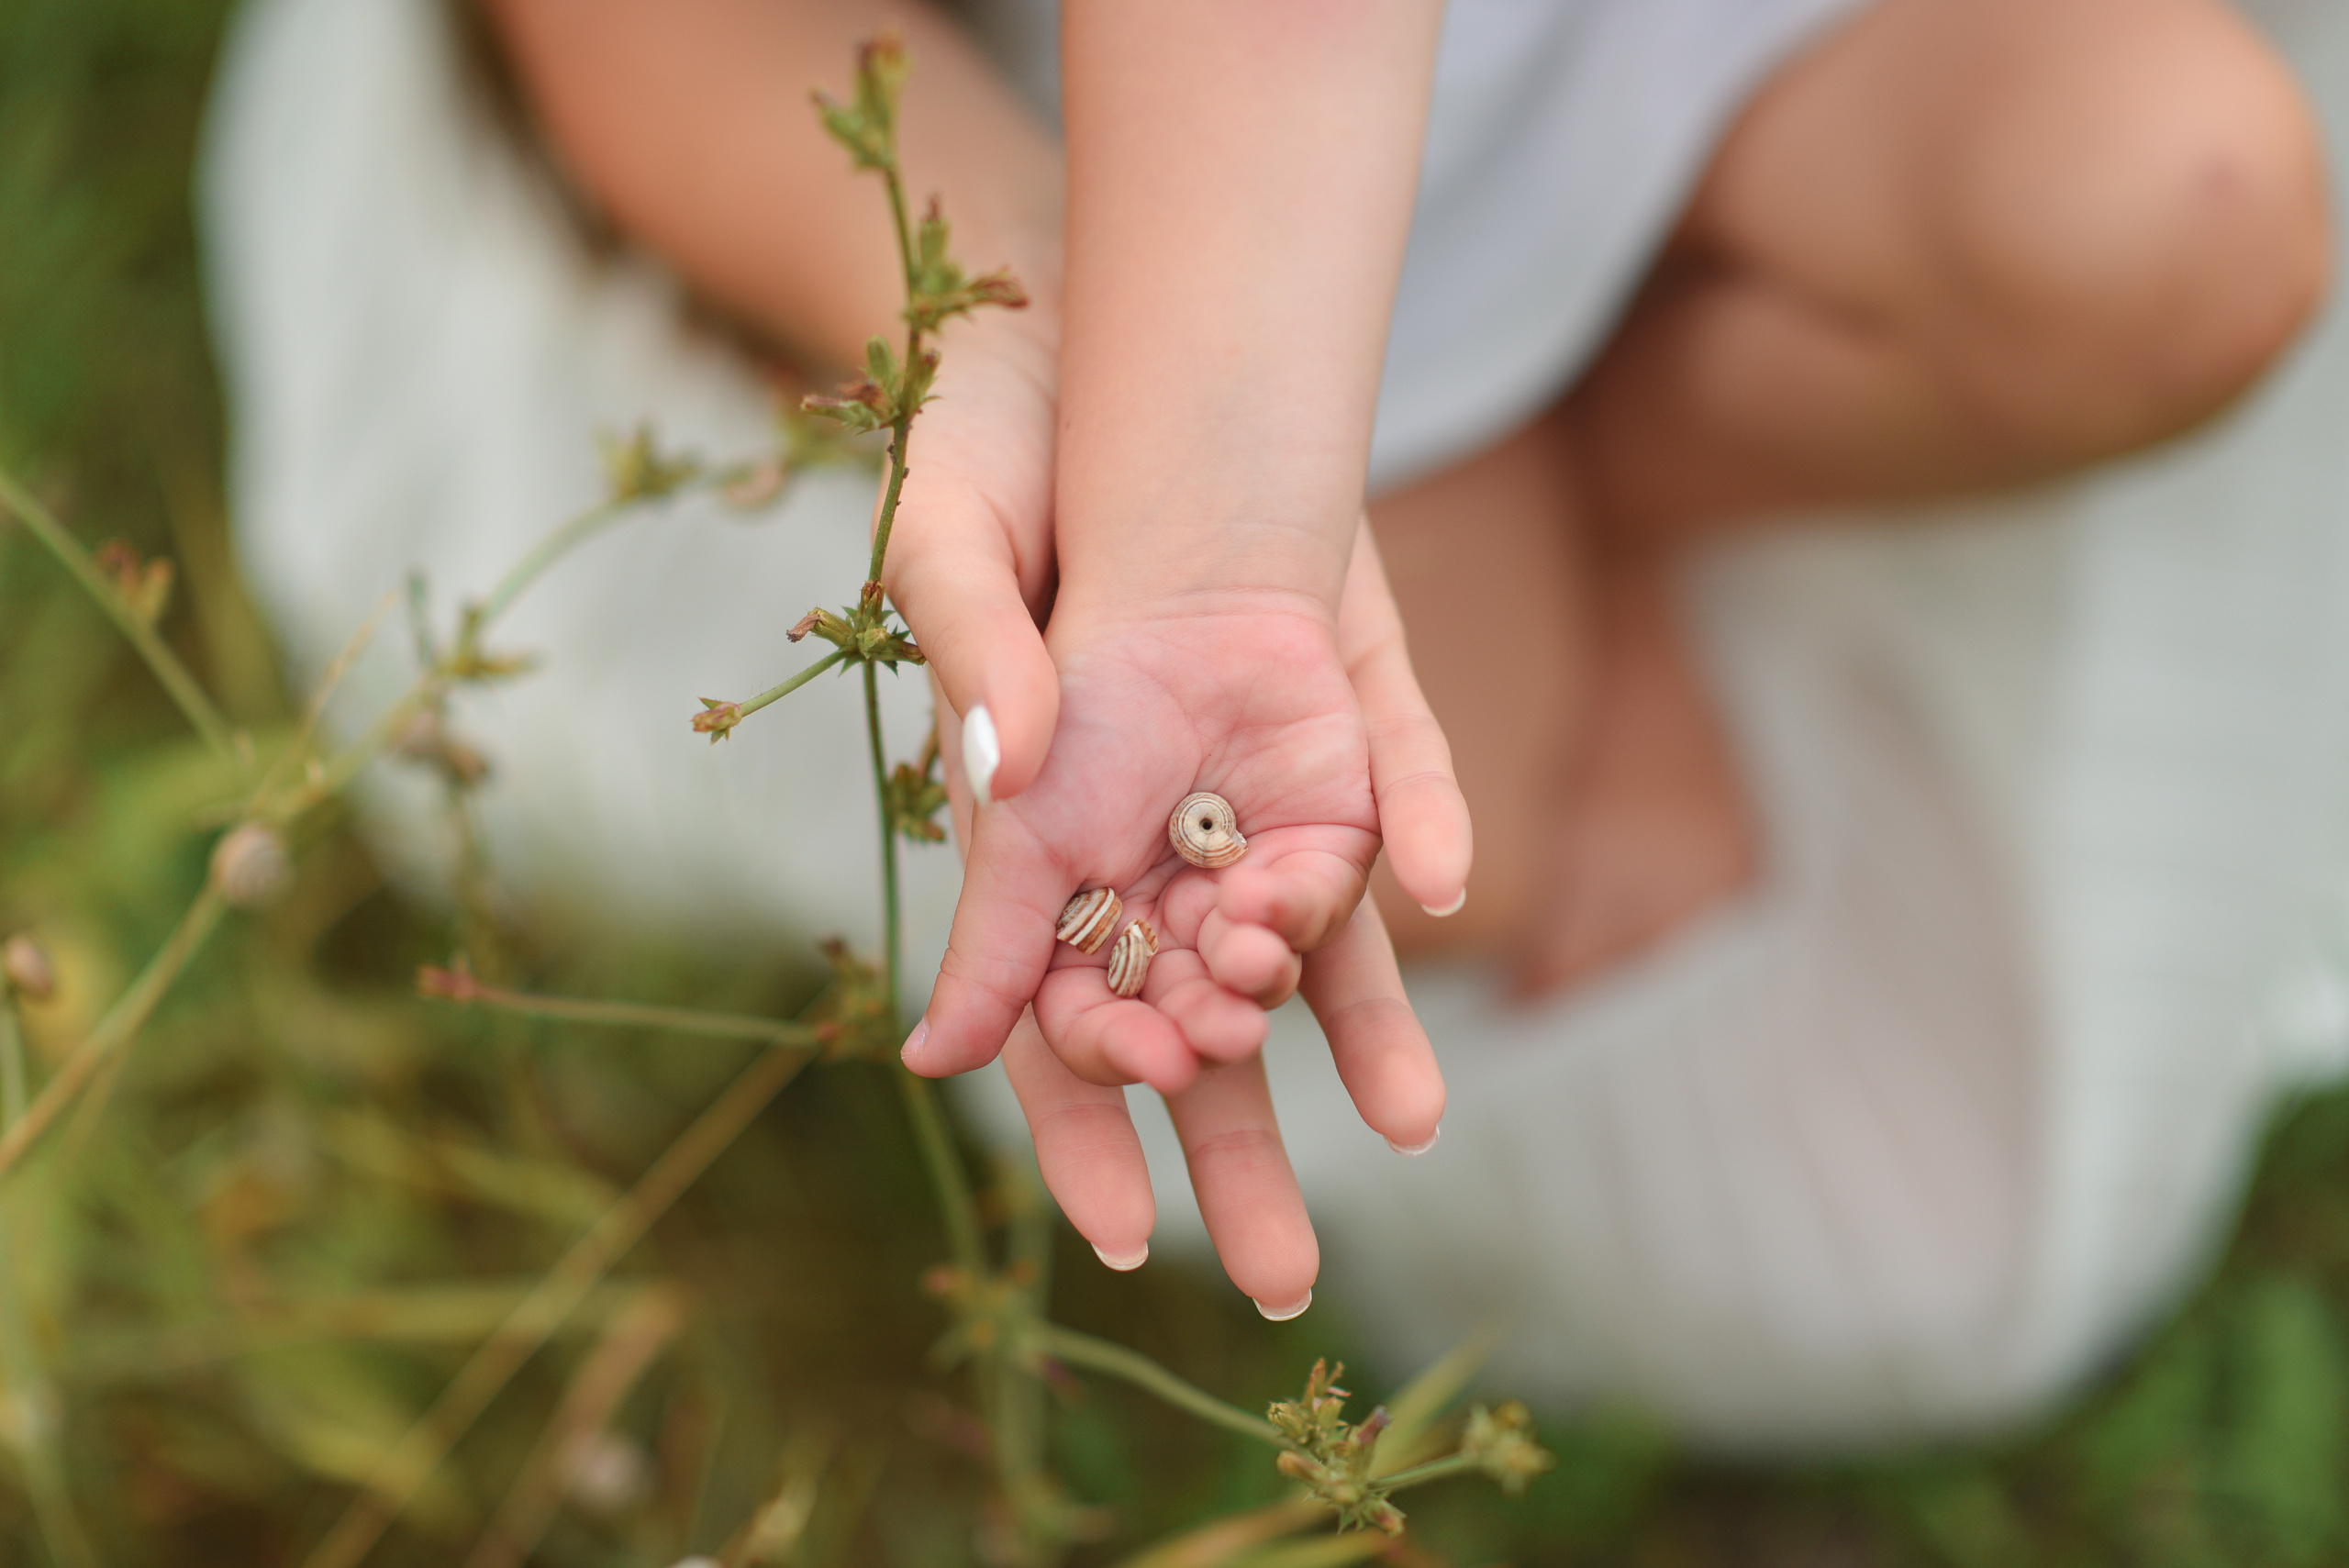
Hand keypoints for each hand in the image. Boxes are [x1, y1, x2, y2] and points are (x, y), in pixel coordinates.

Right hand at [921, 522, 1468, 1309]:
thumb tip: (935, 1056)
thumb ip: (977, 890)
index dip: (1088, 1146)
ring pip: (1311, 969)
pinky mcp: (1329, 758)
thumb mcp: (983, 741)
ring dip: (1365, 1042)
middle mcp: (1150, 879)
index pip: (1066, 1049)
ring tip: (1412, 1124)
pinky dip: (1408, 853)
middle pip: (1198, 1045)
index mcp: (1049, 890)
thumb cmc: (996, 531)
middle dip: (1238, 1160)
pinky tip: (1434, 893)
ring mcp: (1244, 826)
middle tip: (1282, 1282)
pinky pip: (1379, 835)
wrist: (1106, 413)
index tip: (1125, 1237)